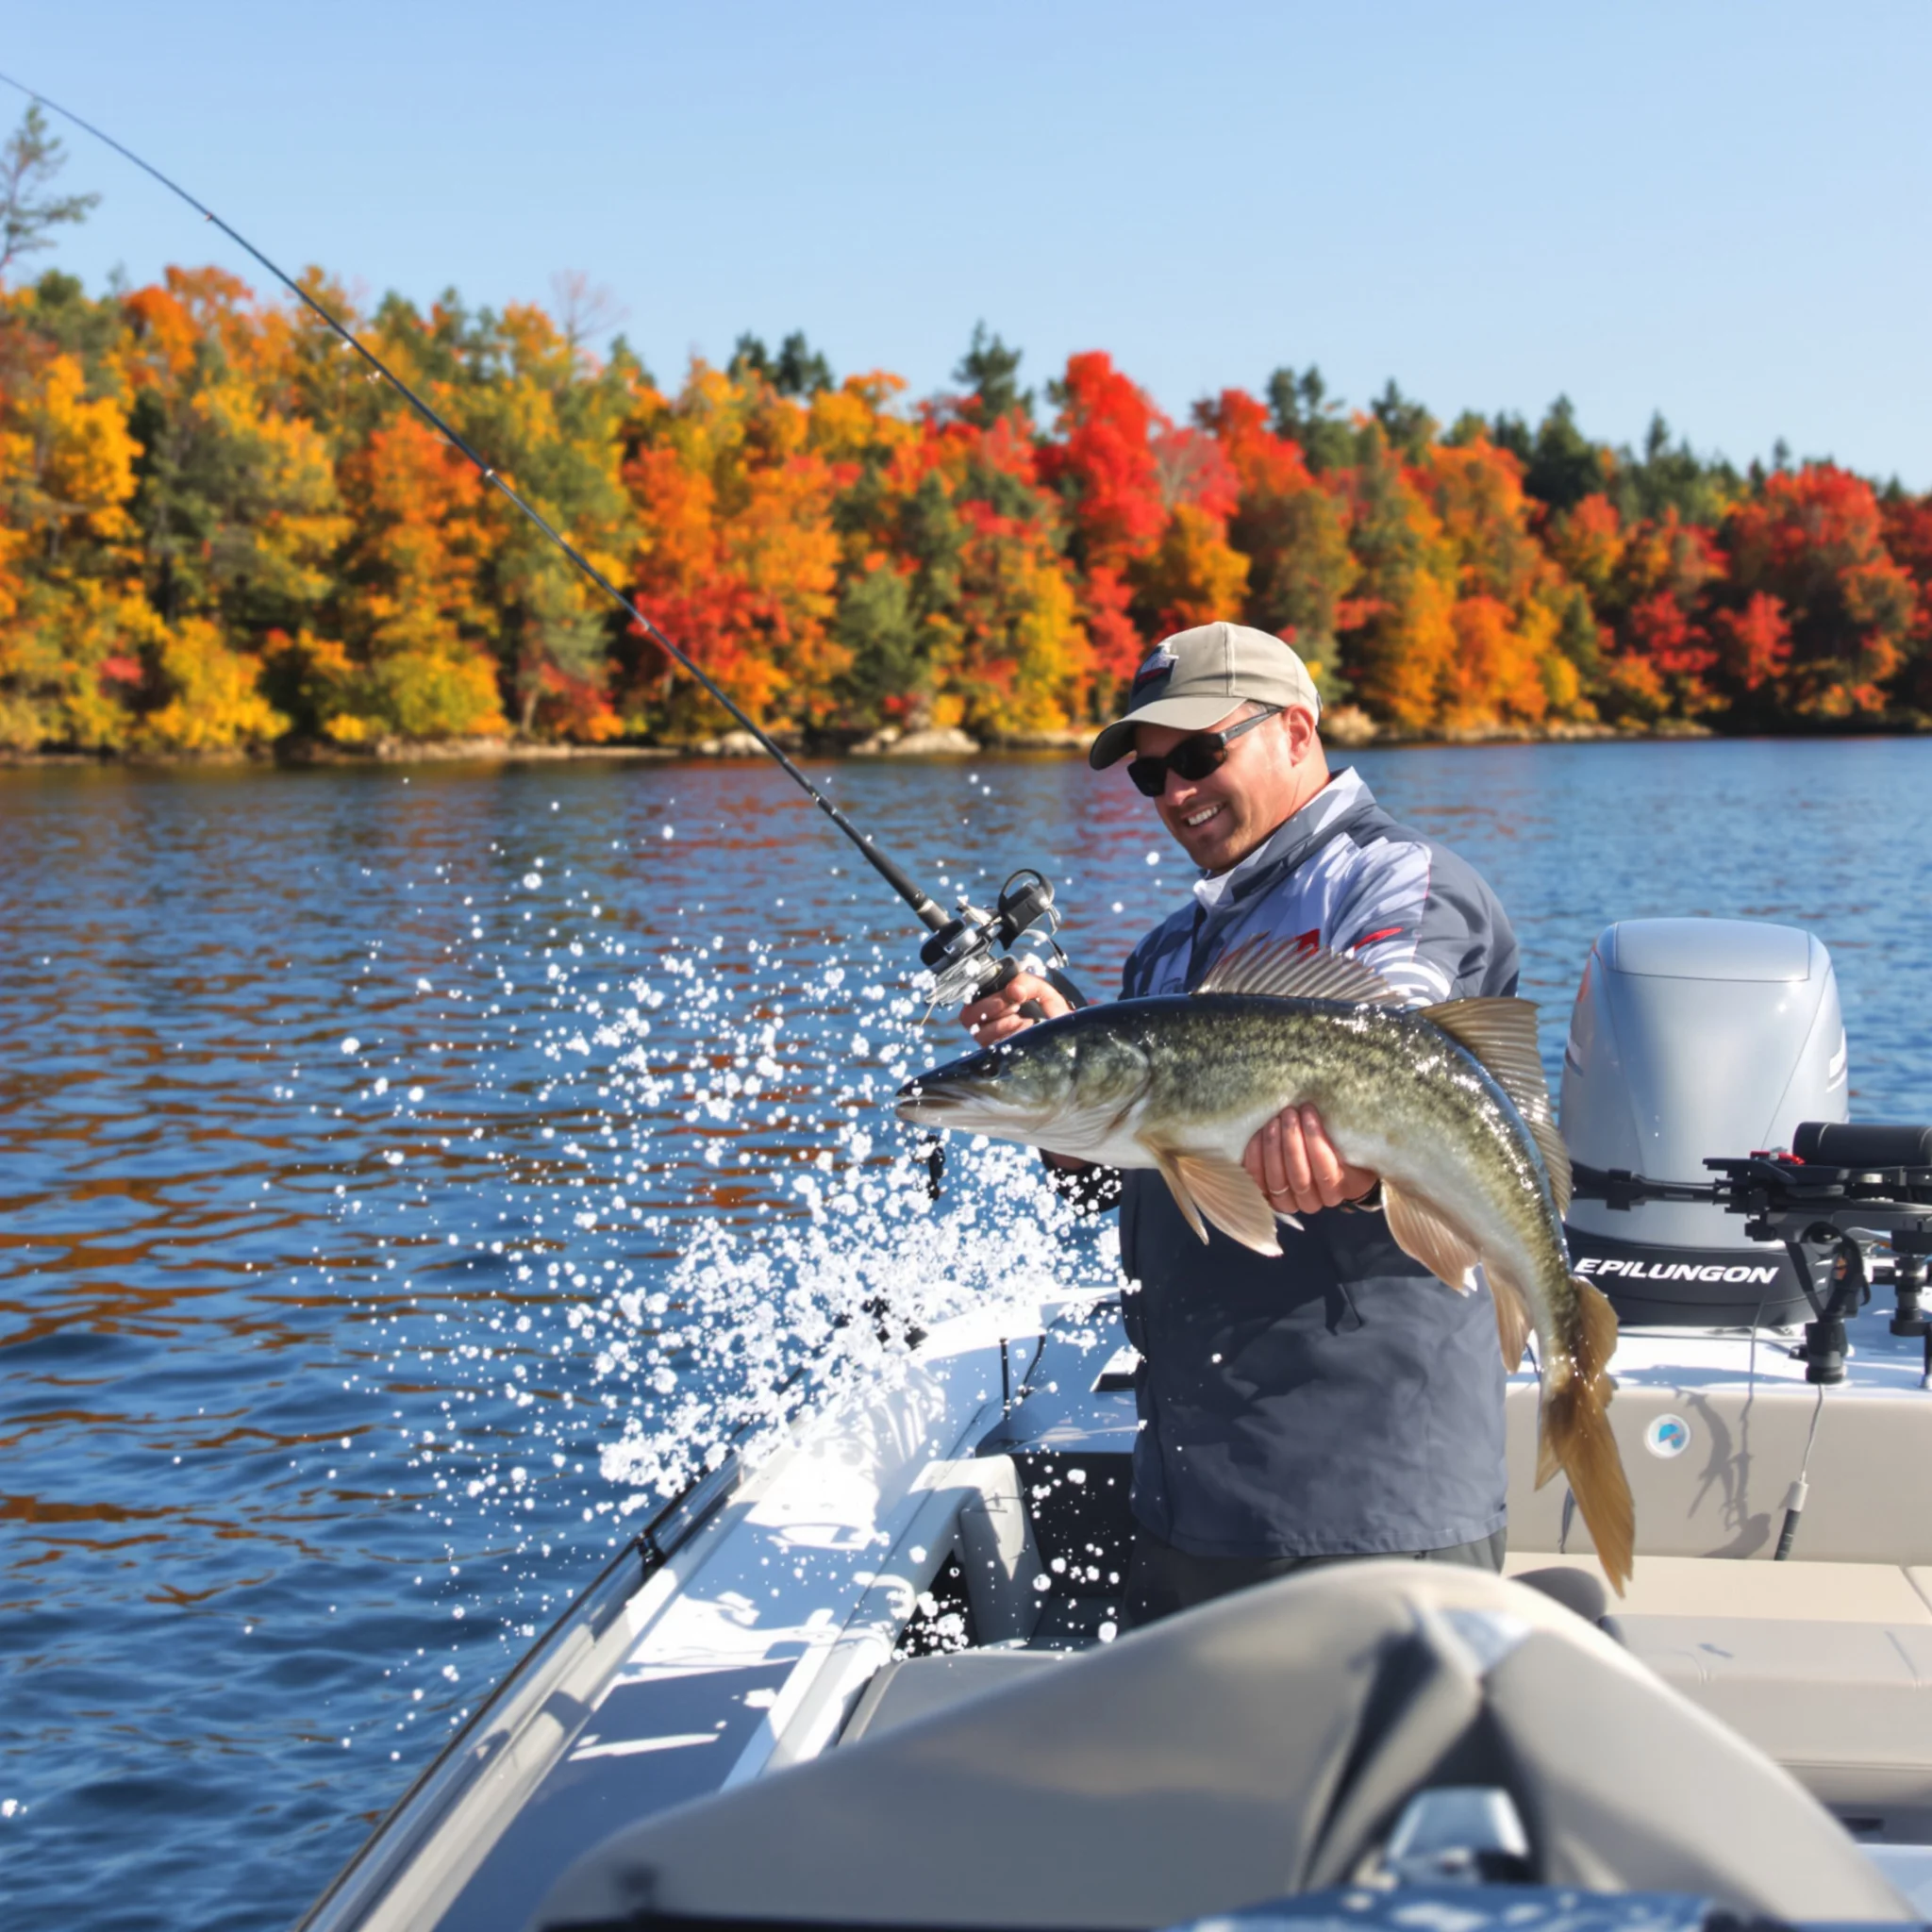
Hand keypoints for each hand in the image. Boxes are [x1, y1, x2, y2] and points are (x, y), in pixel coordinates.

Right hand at [960, 970, 1068, 1046]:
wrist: (1072, 1039)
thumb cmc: (1057, 1018)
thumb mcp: (1044, 993)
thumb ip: (1027, 983)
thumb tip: (1013, 990)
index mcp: (998, 1006)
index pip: (973, 999)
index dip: (986, 995)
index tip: (1011, 994)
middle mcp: (992, 1024)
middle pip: (968, 1016)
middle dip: (992, 1006)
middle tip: (1015, 1004)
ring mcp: (994, 1042)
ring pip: (978, 1031)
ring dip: (999, 1022)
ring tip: (1020, 1018)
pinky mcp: (999, 1056)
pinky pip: (990, 1045)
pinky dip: (1006, 1033)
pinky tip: (1024, 1029)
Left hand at [1243, 1103, 1377, 1217]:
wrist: (1321, 1169)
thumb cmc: (1337, 1149)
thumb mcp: (1346, 1143)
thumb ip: (1338, 1134)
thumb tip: (1319, 1106)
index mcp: (1338, 1189)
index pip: (1326, 1171)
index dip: (1315, 1140)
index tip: (1309, 1111)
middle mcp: (1312, 1201)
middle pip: (1299, 1176)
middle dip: (1291, 1141)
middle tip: (1288, 1113)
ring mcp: (1287, 1202)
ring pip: (1277, 1180)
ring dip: (1273, 1147)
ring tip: (1273, 1121)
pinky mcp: (1266, 1196)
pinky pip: (1257, 1180)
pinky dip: (1255, 1157)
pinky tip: (1257, 1135)